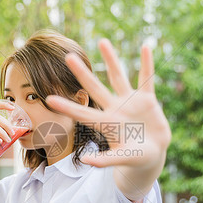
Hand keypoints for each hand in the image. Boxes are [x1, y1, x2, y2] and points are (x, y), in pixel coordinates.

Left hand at [46, 39, 171, 168]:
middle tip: (68, 56)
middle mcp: (115, 109)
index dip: (67, 106)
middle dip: (82, 73)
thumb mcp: (121, 159)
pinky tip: (146, 47)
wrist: (153, 154)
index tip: (49, 99)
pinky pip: (147, 79)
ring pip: (118, 76)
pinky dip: (147, 64)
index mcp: (106, 124)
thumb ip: (106, 160)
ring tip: (102, 41)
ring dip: (111, 59)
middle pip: (95, 88)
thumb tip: (86, 162)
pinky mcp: (147, 100)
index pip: (83, 113)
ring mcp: (130, 102)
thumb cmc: (135, 159)